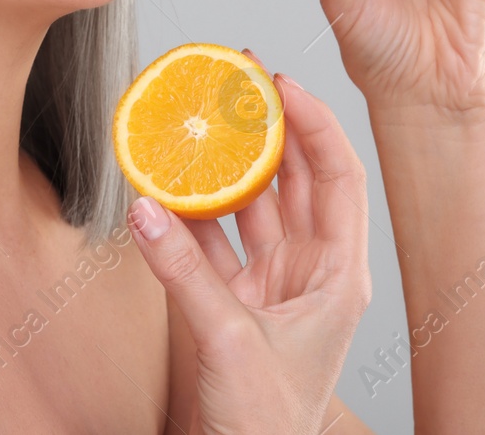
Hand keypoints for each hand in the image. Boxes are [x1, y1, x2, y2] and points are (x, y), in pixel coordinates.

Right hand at [128, 59, 369, 434]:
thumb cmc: (268, 427)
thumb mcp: (229, 340)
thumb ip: (184, 272)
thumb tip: (146, 209)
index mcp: (339, 276)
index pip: (338, 177)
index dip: (313, 124)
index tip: (279, 84)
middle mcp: (310, 272)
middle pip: (295, 180)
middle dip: (269, 129)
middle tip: (238, 84)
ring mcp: (272, 286)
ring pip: (250, 207)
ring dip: (226, 168)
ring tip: (202, 122)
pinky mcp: (235, 304)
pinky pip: (212, 244)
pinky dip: (188, 216)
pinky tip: (165, 188)